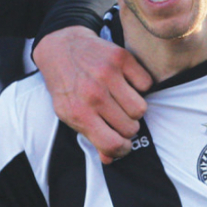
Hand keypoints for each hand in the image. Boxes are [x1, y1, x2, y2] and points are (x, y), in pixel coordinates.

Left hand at [34, 26, 151, 163]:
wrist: (60, 47)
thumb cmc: (66, 84)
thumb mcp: (68, 114)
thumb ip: (90, 136)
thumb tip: (110, 158)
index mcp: (79, 113)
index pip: (112, 144)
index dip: (122, 149)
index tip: (122, 143)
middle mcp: (94, 94)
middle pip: (131, 127)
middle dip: (126, 126)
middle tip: (116, 115)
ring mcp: (108, 75)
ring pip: (141, 108)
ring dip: (134, 107)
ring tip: (121, 100)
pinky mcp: (120, 58)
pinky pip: (146, 84)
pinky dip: (139, 85)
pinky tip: (125, 82)